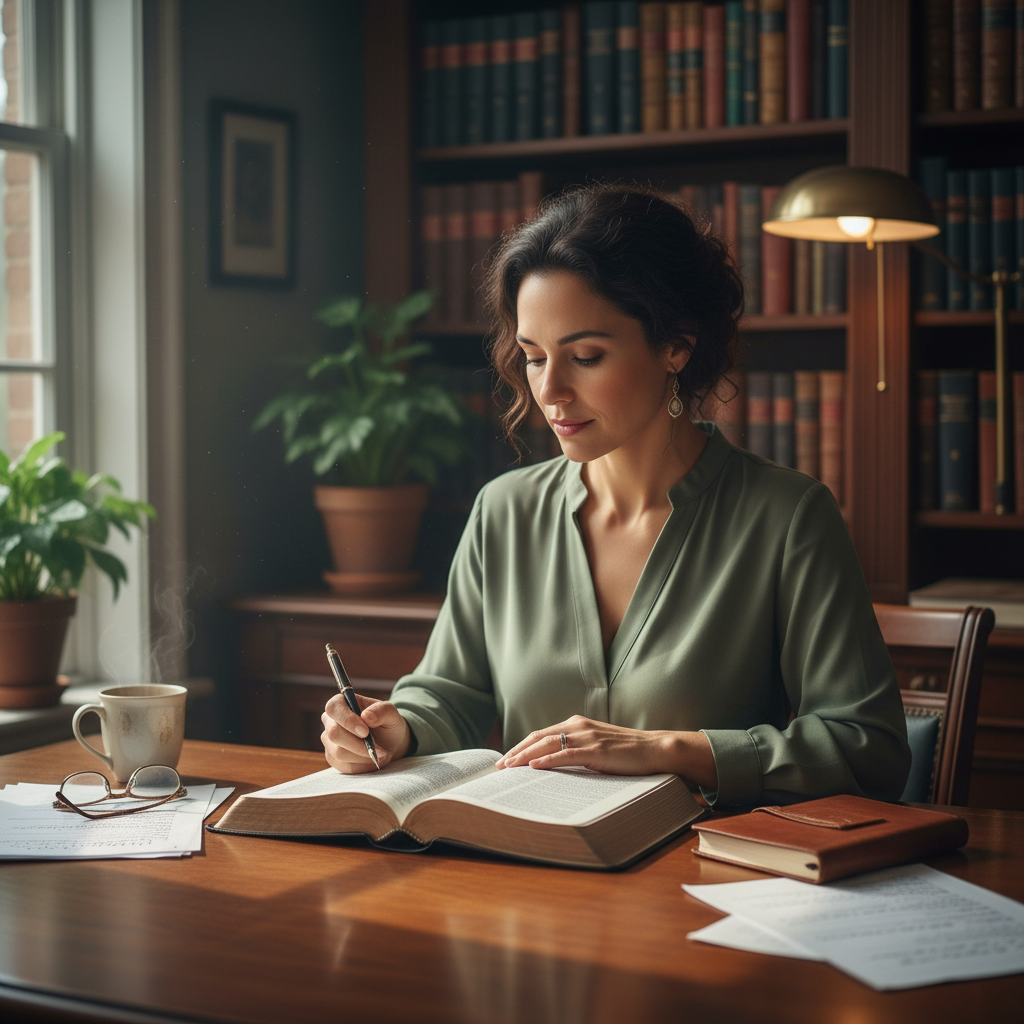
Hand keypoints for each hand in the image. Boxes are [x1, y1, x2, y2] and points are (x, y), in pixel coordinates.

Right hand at [321, 693, 411, 773]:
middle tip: (378, 748)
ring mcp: (329, 740)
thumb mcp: (391, 713)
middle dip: (358, 744)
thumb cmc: (387, 723)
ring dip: (363, 756)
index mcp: (342, 703)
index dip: (347, 720)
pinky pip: (343, 766)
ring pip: (338, 752)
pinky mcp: (333, 757)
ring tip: (380, 754)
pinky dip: (361, 766)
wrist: (389, 743)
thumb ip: (382, 711)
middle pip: (334, 733)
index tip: (365, 731)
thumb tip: (366, 716)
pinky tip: (372, 760)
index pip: (333, 708)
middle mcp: (330, 721)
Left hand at [496, 715, 717, 786]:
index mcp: (577, 723)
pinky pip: (567, 754)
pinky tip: (535, 767)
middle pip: (538, 737)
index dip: (521, 746)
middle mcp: (578, 725)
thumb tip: (553, 765)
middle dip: (516, 752)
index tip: (506, 760)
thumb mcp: (596, 747)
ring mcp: (587, 736)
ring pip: (548, 744)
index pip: (541, 734)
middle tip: (500, 767)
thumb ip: (576, 750)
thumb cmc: (626, 752)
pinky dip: (548, 759)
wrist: (655, 749)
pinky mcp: (597, 750)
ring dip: (525, 756)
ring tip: (509, 768)